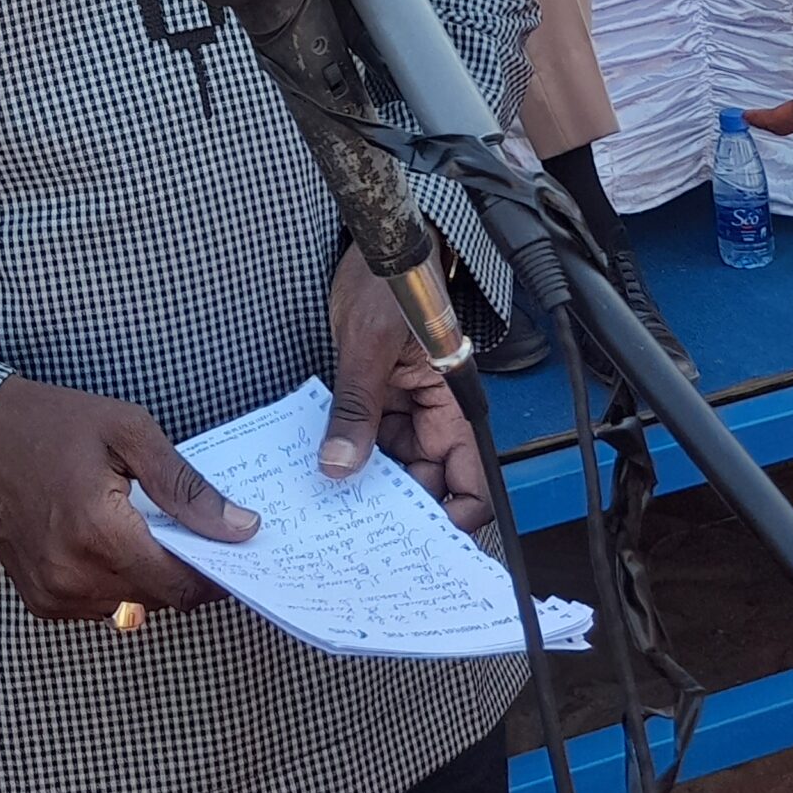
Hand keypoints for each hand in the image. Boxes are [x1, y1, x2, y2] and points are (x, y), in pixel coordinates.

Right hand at [0, 376, 257, 620]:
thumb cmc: (53, 424)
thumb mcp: (128, 430)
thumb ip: (185, 485)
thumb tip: (240, 527)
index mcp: (99, 533)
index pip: (182, 584)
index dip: (217, 573)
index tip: (234, 548)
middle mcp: (74, 576)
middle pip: (163, 599)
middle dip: (185, 568)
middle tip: (189, 525)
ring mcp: (54, 595)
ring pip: (135, 606)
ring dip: (150, 575)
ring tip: (141, 524)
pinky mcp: (41, 602)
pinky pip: (102, 606)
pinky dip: (118, 580)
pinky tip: (108, 539)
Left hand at [323, 249, 490, 529]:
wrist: (374, 242)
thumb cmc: (393, 281)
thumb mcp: (368, 346)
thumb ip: (355, 407)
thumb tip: (339, 468)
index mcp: (452, 407)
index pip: (470, 485)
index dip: (452, 522)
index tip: (417, 550)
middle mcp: (432, 417)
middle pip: (426, 485)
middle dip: (398, 512)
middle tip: (358, 542)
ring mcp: (402, 409)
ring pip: (392, 468)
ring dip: (366, 487)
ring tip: (333, 518)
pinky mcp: (375, 399)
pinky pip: (366, 440)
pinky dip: (347, 457)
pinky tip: (321, 475)